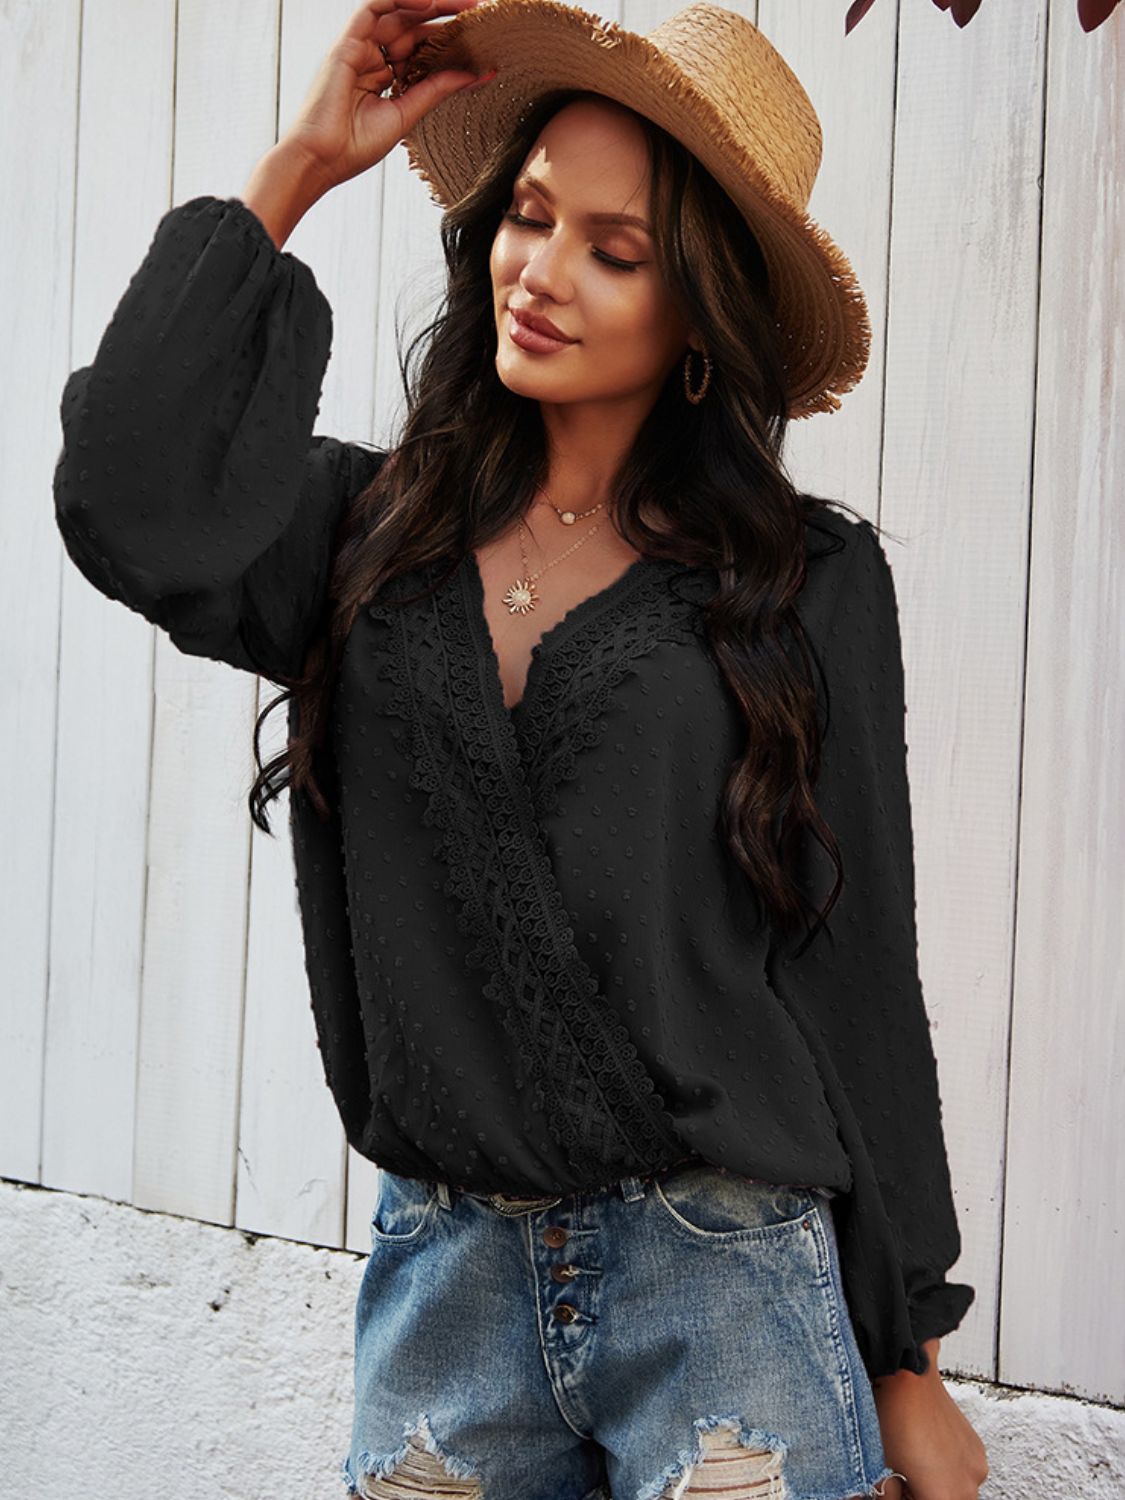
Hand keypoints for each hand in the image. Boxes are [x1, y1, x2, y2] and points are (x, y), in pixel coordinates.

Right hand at [279, 0, 495, 191]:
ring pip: (396, 12)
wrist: (321, 159)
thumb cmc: (354, 146)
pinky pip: (374, 8)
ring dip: (429, 3)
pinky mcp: (347, 43)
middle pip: (411, 26)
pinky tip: (429, 1)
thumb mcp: (406, 114)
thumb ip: (436, 90)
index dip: (448, 43)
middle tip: (479, 10)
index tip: (480, 41)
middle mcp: (371, 58)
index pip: (419, 50)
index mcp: (383, 78)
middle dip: (445, 15)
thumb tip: (472, 75)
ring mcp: (358, 48)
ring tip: (463, 3)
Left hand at [871, 1340, 988, 1499]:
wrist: (908, 1376)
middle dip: (924, 1495)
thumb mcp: (881, 1470)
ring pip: (956, 1490)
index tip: (900, 1490)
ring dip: (937, 1484)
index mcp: (946, 1497)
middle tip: (903, 1478)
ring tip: (914, 1459)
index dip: (908, 1498)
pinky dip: (947, 1467)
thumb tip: (893, 1497)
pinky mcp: (977, 1449)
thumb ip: (889, 1495)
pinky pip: (963, 1470)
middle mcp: (969, 1486)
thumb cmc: (893, 1418)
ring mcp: (977, 1466)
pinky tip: (927, 1447)